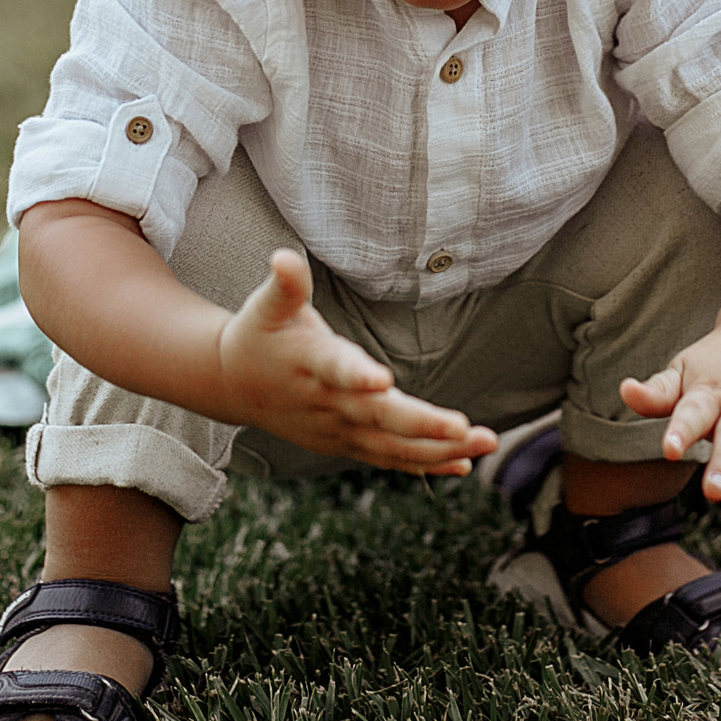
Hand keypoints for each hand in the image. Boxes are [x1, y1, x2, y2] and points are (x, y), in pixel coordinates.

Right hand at [216, 250, 496, 474]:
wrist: (233, 384)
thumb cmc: (261, 334)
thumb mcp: (268, 305)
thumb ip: (286, 284)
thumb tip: (284, 256)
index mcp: (310, 363)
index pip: (335, 369)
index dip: (356, 375)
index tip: (382, 380)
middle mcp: (327, 403)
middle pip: (377, 418)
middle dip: (422, 425)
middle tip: (465, 427)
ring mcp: (337, 430)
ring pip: (392, 446)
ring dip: (439, 449)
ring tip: (486, 442)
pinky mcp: (346, 444)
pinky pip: (390, 459)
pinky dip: (425, 464)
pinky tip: (464, 463)